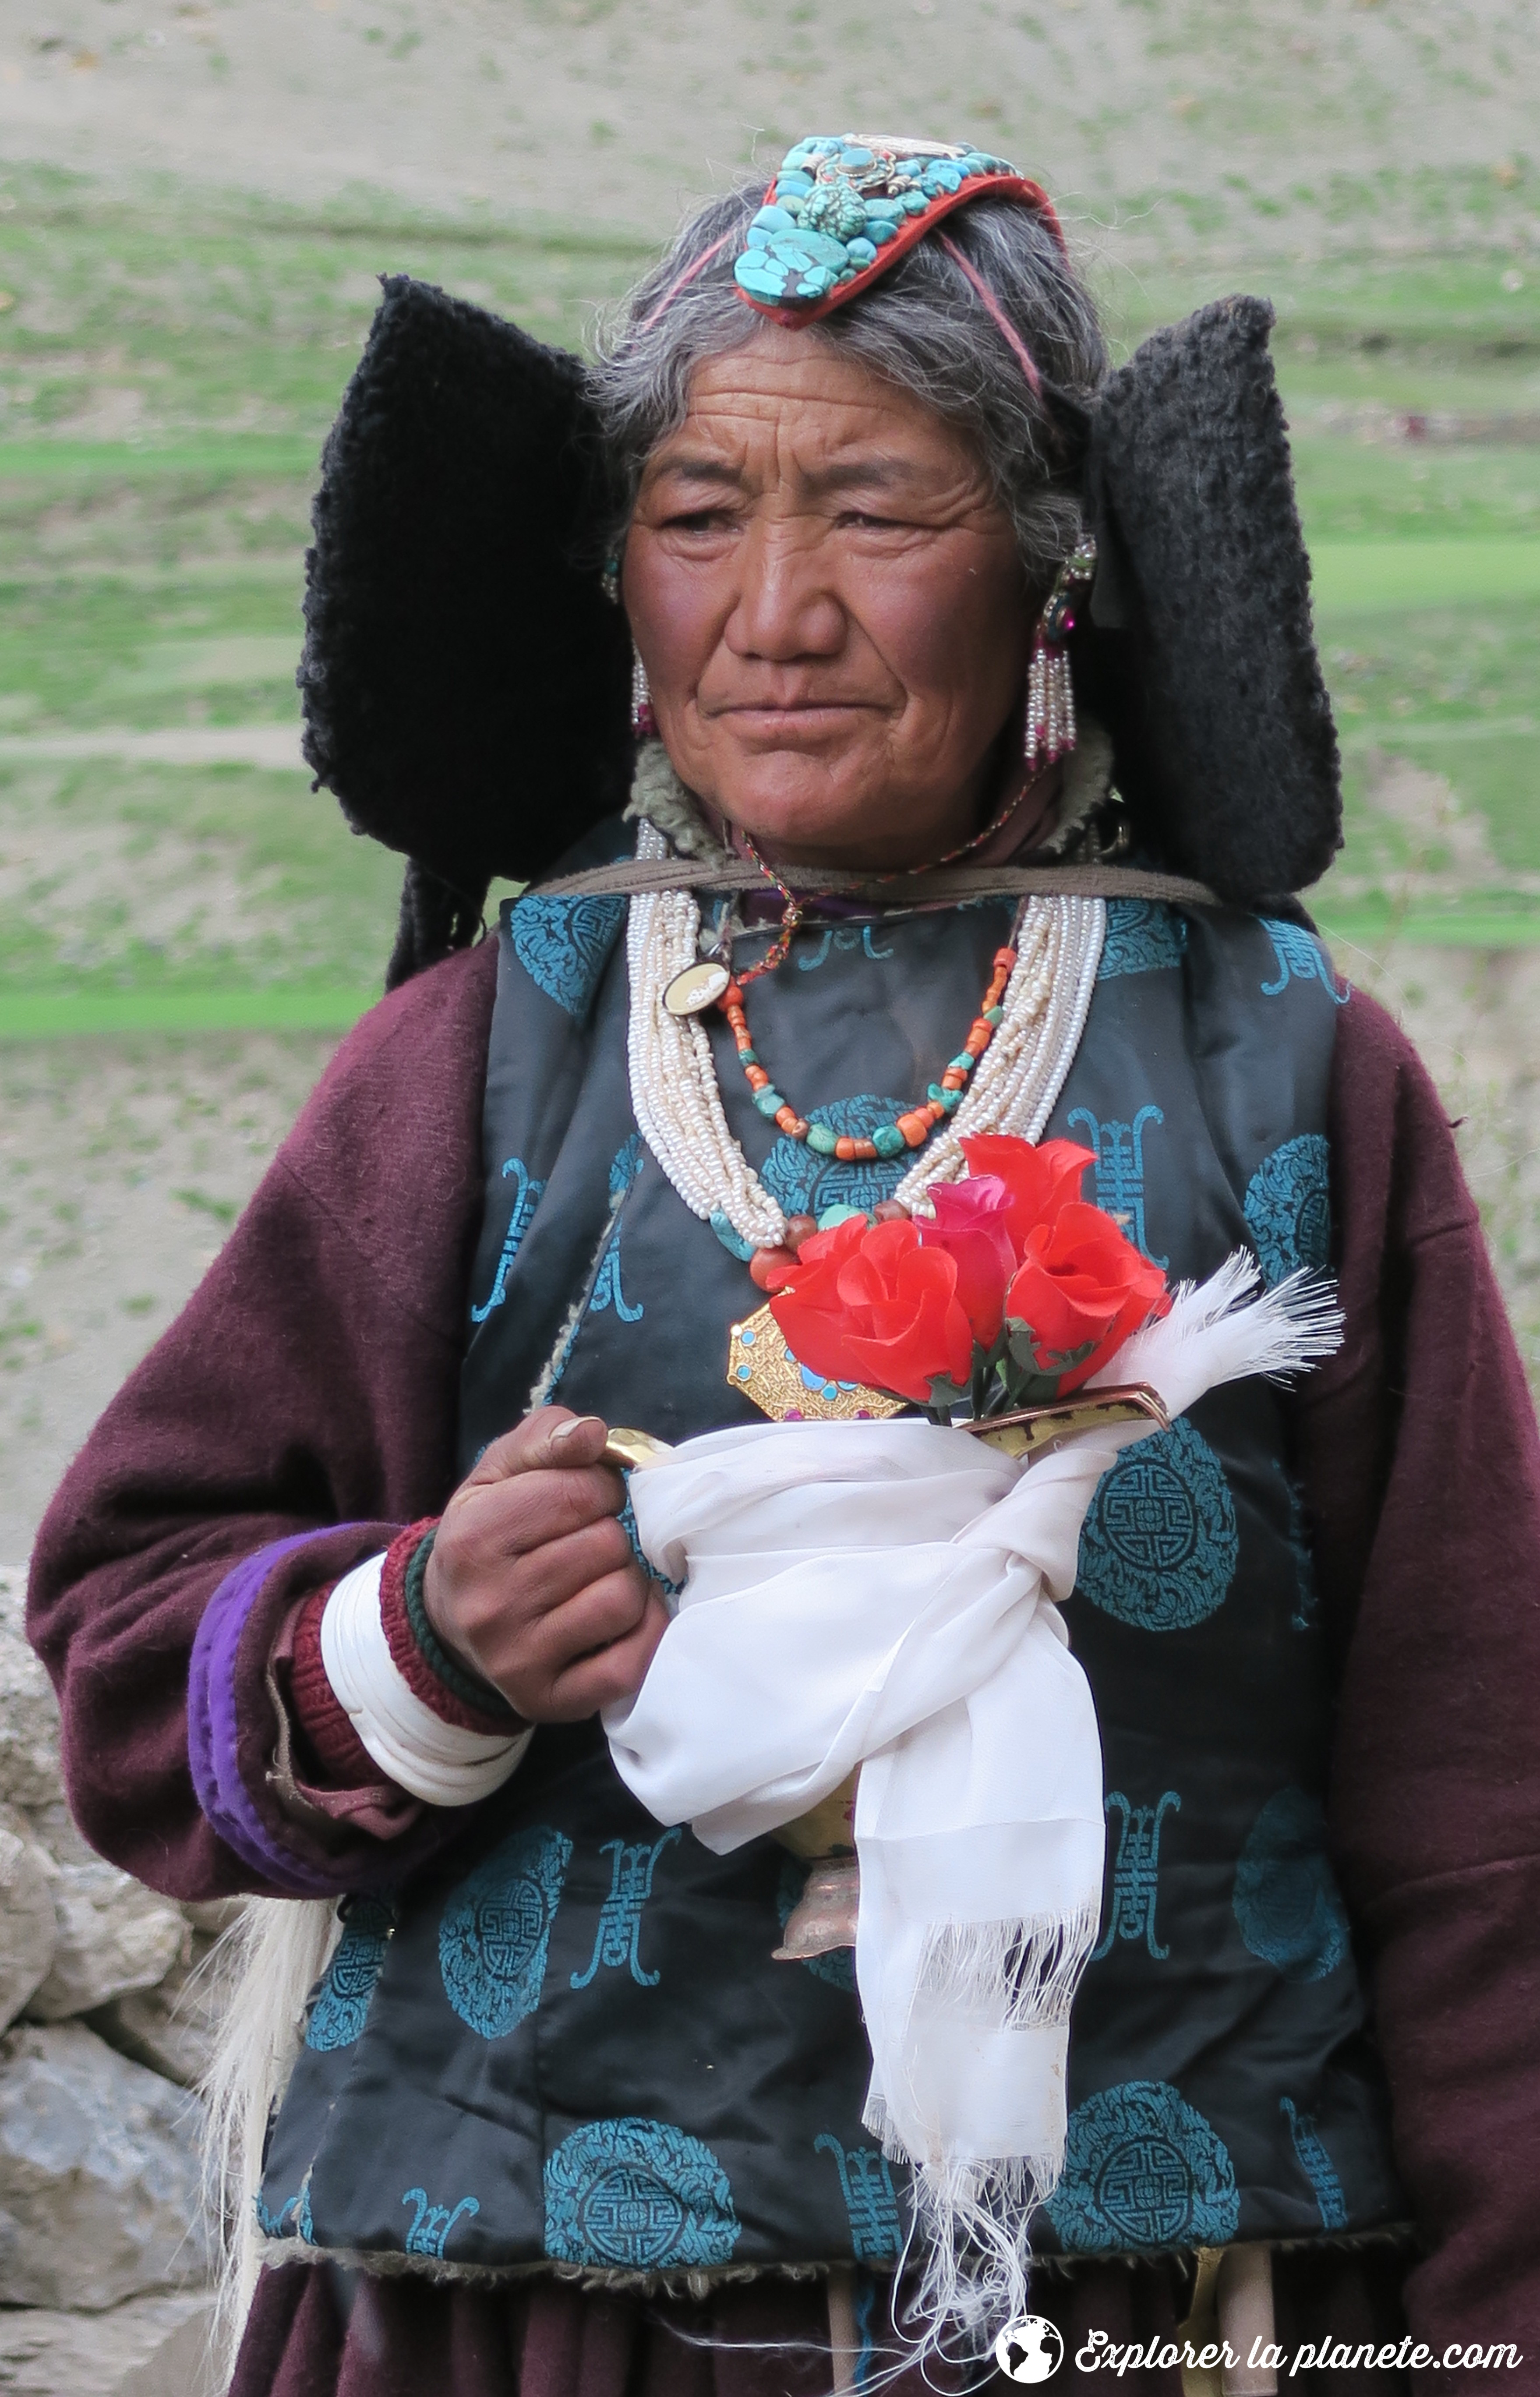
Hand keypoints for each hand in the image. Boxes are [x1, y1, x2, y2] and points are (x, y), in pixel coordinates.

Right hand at [422, 1408, 670, 1722]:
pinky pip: (631, 1662)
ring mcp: (519, 1658)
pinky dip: (643, 1633)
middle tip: (588, 1543)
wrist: (450, 1623)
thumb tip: (591, 1434)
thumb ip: (546, 1437)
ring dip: (627, 1582)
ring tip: (598, 1579)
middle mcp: (490, 1603)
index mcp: (473, 1537)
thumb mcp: (500, 1473)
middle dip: (611, 1534)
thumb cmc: (489, 1535)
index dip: (599, 1488)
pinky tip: (621, 1620)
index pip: (579, 1492)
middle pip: (607, 1545)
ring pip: (624, 1598)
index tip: (584, 1500)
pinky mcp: (550, 1700)